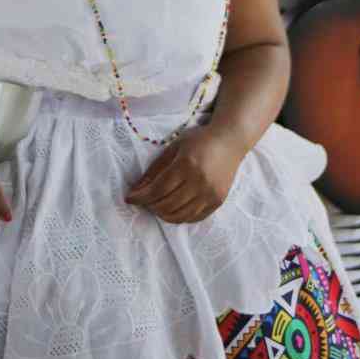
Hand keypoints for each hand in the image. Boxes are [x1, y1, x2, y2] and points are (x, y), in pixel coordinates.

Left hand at [125, 125, 243, 223]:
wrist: (229, 142)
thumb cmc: (199, 140)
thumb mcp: (173, 148)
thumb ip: (155, 170)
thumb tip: (137, 190)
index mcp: (186, 165)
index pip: (158, 189)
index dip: (141, 197)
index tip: (129, 198)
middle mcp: (199, 182)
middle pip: (167, 205)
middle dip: (150, 206)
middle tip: (143, 200)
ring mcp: (210, 194)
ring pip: (179, 216)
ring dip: (162, 214)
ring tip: (156, 205)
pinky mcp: (217, 201)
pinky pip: (193, 218)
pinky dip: (179, 217)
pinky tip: (172, 209)